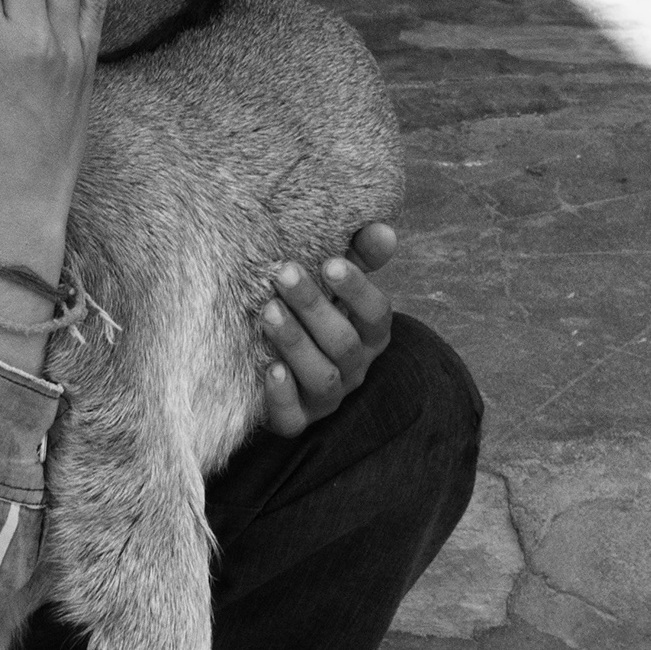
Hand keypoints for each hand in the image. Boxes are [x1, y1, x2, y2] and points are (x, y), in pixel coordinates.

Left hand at [258, 222, 397, 436]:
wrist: (271, 363)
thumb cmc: (311, 313)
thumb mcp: (334, 284)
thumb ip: (359, 256)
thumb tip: (382, 228)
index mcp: (369, 334)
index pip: (377, 314)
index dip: (357, 290)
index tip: (330, 262)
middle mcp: (354, 369)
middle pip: (343, 343)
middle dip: (314, 308)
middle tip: (284, 273)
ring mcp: (326, 399)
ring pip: (322, 378)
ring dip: (295, 344)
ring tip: (268, 311)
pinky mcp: (295, 421)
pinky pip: (293, 418)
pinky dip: (282, 396)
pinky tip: (269, 369)